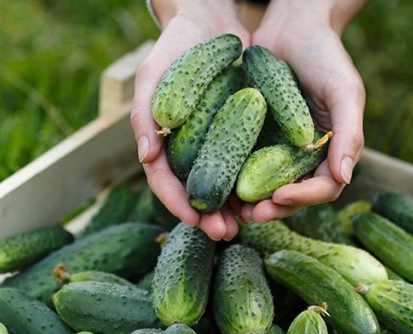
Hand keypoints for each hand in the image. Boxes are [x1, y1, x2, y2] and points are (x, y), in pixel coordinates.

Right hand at [131, 0, 249, 239]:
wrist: (211, 21)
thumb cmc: (175, 47)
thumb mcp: (153, 75)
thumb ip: (145, 114)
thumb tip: (147, 158)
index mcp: (161, 143)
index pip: (164, 181)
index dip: (177, 203)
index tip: (194, 220)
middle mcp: (187, 150)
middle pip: (195, 191)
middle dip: (209, 216)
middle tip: (225, 233)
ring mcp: (214, 144)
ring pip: (223, 185)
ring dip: (233, 208)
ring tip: (247, 225)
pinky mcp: (240, 134)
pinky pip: (245, 164)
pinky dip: (253, 182)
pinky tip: (267, 197)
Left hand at [240, 0, 366, 223]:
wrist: (291, 27)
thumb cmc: (325, 55)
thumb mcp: (344, 91)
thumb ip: (349, 134)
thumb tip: (345, 178)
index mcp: (330, 152)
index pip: (323, 187)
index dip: (304, 197)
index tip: (281, 196)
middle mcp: (304, 158)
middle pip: (292, 195)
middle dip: (273, 208)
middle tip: (252, 215)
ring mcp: (276, 150)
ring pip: (265, 187)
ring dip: (250, 203)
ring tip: (233, 211)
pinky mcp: (251, 139)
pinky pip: (242, 164)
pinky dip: (231, 178)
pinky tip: (216, 185)